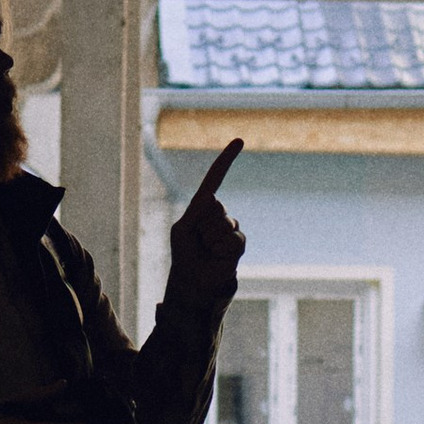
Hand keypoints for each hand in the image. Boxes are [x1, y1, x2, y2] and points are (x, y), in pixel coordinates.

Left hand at [168, 139, 245, 304]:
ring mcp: (229, 228)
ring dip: (211, 239)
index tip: (239, 141)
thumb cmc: (184, 256)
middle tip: (197, 241)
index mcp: (202, 206)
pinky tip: (217, 257)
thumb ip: (198, 212)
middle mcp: (218, 214)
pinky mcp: (238, 243)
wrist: (194, 282)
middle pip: (216, 206)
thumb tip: (214, 198)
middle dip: (203, 225)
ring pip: (224, 224)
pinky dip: (222, 249)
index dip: (226, 160)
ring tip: (206, 250)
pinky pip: (233, 239)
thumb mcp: (183, 230)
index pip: (215, 179)